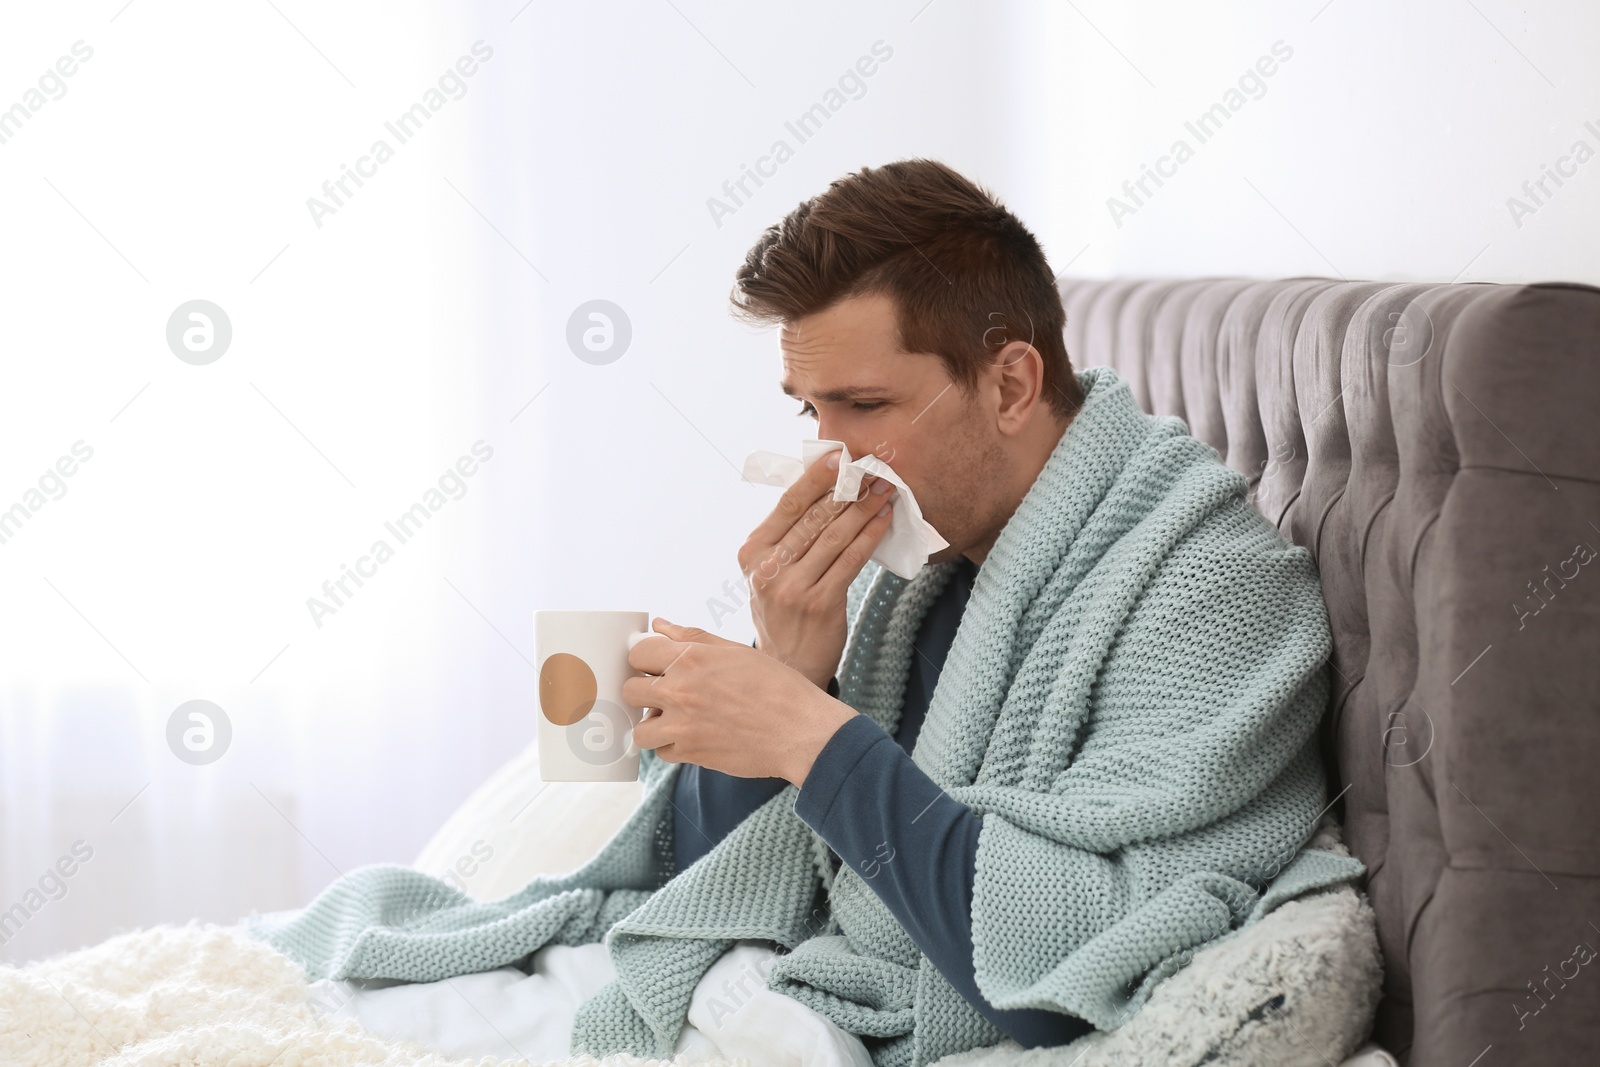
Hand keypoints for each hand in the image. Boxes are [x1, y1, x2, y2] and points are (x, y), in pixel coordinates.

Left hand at [627, 618, 856, 785]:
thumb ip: (692, 637)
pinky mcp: (692, 753)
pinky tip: (692, 736)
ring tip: (676, 719)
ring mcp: (683, 725)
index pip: (638, 652)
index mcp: (691, 658)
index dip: (645, 658)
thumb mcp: (736, 651)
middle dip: (644, 690)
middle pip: (630, 689)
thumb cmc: (776, 687)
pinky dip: (672, 746)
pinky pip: (661, 752)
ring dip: (654, 723)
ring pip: (640, 727)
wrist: (801, 730)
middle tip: (666, 693)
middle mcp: (681, 691)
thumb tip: (660, 625)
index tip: (655, 665)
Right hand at [739, 450, 896, 689]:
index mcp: (752, 553)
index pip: (787, 505)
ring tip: (884, 490)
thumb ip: (787, 537)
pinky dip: (869, 536)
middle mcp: (767, 569)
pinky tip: (883, 520)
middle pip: (812, 517)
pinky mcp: (820, 603)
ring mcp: (792, 588)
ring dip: (863, 509)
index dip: (815, 478)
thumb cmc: (785, 611)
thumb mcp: (770, 572)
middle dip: (846, 490)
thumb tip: (824, 487)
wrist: (787, 667)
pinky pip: (850, 560)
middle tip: (871, 469)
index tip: (839, 456)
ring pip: (834, 536)